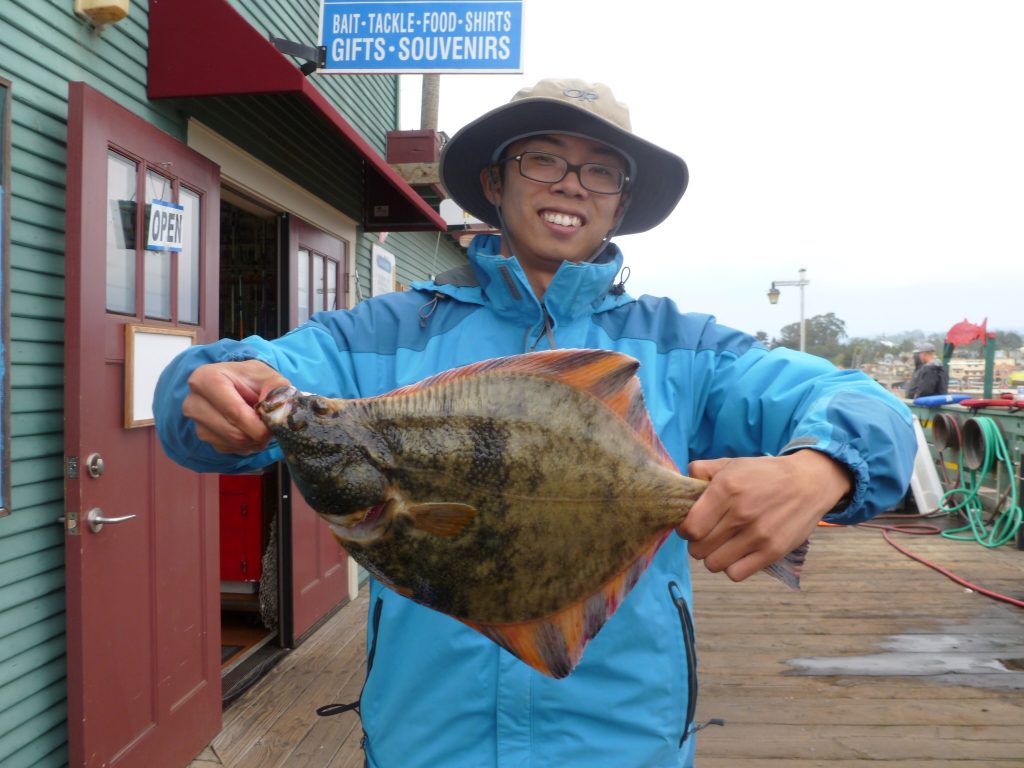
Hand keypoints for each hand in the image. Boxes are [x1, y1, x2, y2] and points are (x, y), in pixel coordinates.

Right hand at [182, 360, 290, 454]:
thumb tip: (277, 414)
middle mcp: (194, 402)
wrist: (236, 384)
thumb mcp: (268, 376)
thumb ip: (277, 391)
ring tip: (260, 423)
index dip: (259, 424)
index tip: (274, 423)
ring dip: (254, 440)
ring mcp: (196, 422)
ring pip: (234, 443)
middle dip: (259, 434)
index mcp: (205, 380)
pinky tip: (249, 428)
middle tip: (271, 424)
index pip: (235, 413)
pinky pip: (230, 449)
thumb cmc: (250, 379)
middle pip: (234, 433)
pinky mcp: (203, 436)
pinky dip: (246, 444)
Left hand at [677, 450, 852, 581]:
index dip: (685, 529)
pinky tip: (737, 553)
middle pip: (698, 549)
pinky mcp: (772, 552)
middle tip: (708, 534)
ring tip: (722, 544)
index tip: (692, 525)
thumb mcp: (732, 463)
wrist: (809, 482)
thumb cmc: (765, 474)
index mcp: (726, 489)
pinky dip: (732, 567)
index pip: (689, 528)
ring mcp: (757, 535)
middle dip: (697, 543)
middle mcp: (740, 514)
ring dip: (713, 556)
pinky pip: (736, 574)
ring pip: (713, 564)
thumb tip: (682, 481)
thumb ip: (702, 470)